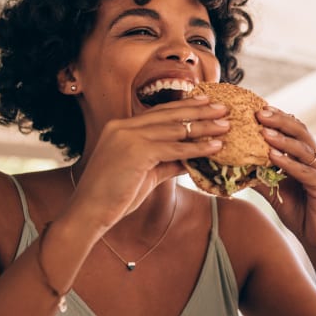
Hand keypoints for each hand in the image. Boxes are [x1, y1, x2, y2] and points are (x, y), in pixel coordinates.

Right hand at [68, 97, 229, 228]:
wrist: (89, 212)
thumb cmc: (115, 196)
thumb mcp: (146, 173)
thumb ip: (167, 162)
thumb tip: (191, 159)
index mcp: (121, 127)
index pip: (159, 112)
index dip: (184, 107)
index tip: (205, 102)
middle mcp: (123, 126)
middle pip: (170, 115)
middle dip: (199, 110)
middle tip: (223, 107)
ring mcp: (128, 136)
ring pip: (175, 129)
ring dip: (204, 127)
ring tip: (226, 126)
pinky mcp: (136, 151)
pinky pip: (175, 148)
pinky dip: (197, 147)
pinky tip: (215, 147)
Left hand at [255, 107, 315, 248]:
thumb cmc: (299, 211)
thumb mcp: (275, 190)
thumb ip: (260, 175)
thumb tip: (235, 165)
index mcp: (308, 155)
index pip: (294, 129)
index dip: (278, 117)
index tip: (257, 108)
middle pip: (300, 131)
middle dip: (279, 120)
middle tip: (259, 112)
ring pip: (303, 148)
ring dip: (283, 138)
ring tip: (264, 130)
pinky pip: (304, 171)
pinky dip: (288, 162)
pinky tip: (272, 156)